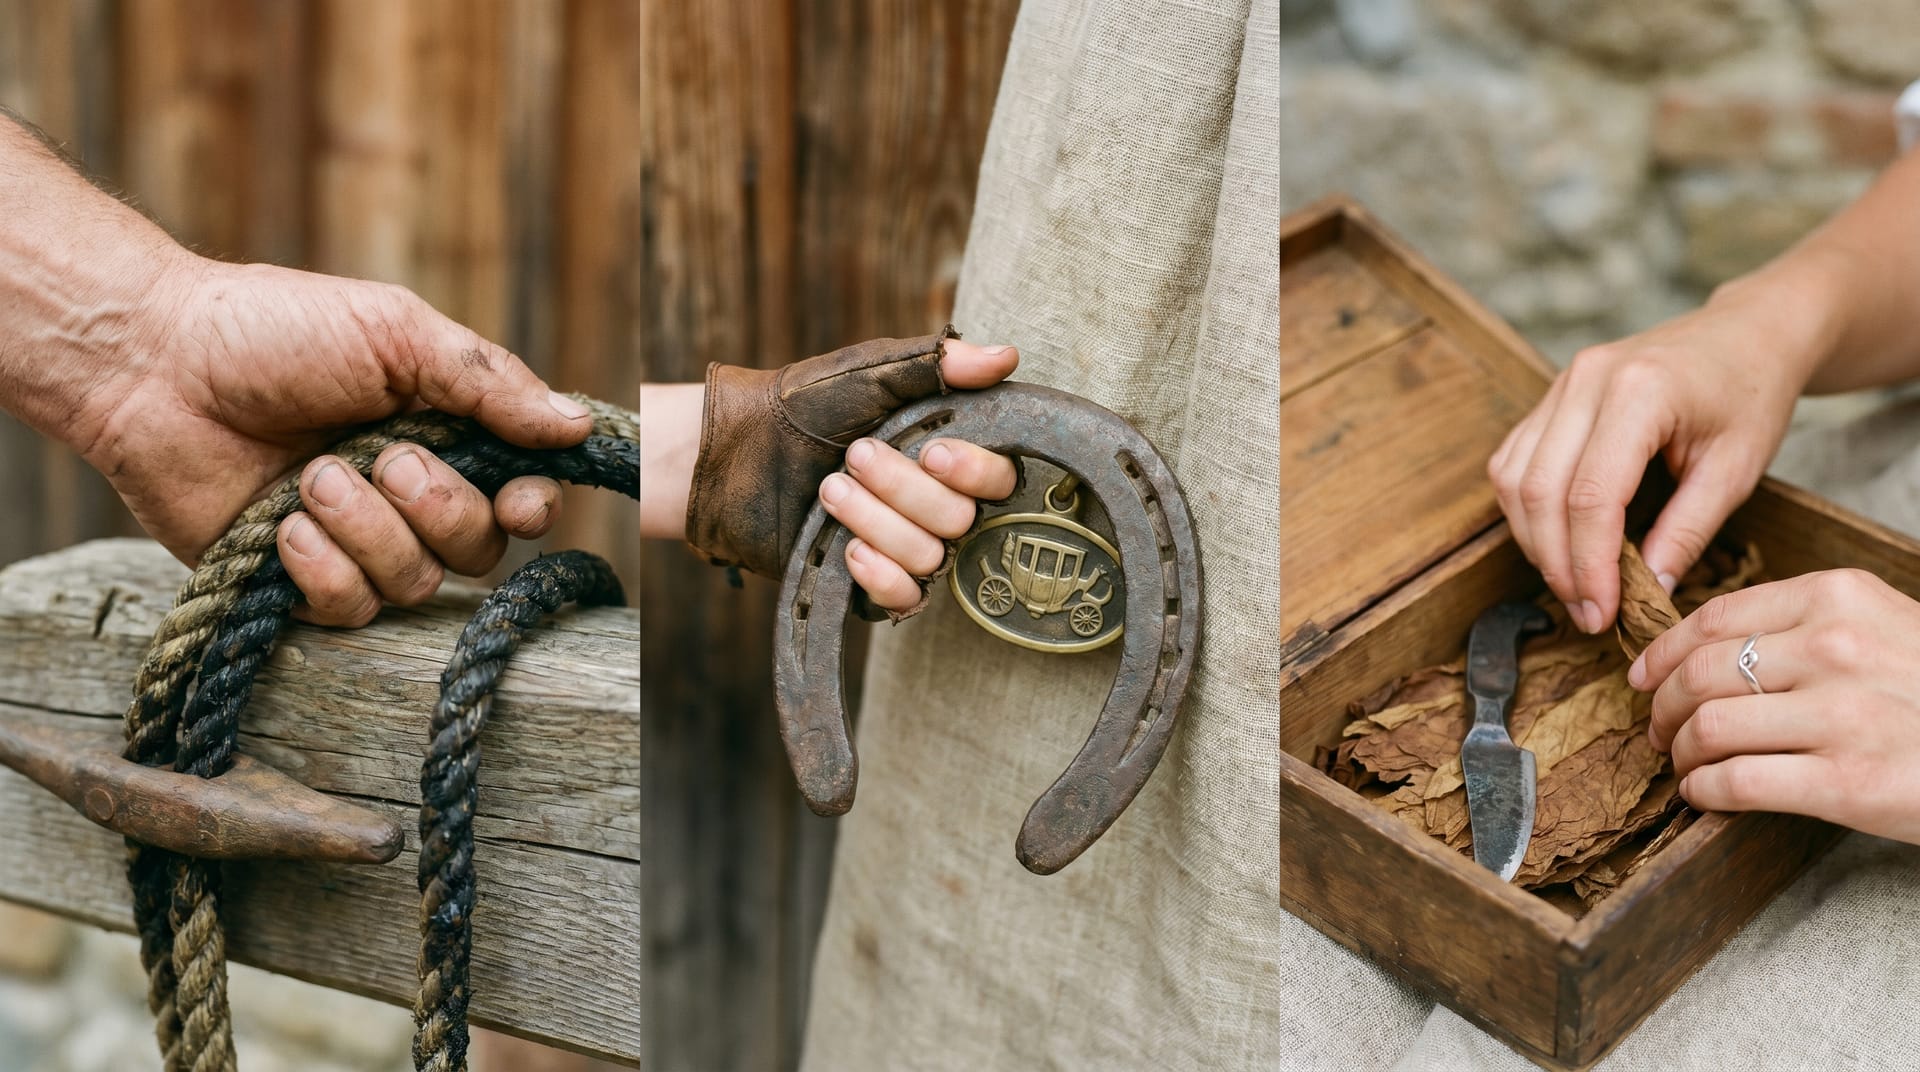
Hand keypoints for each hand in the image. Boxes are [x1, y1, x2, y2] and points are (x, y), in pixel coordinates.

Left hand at [82, 257, 589, 625]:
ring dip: (368, 530)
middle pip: (481, 549)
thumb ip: (489, 383)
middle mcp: (408, 495)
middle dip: (439, 507)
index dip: (533, 508)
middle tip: (383, 458)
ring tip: (308, 478)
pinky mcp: (297, 581)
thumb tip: (576, 426)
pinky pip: (351, 610)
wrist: (153, 364)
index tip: (520, 500)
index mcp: (444, 432)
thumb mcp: (396, 332)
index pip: (523, 495)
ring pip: (417, 582)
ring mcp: (355, 541)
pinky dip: (323, 569)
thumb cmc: (271, 330)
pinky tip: (283, 525)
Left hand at [679, 329, 1018, 616]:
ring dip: (876, 520)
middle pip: (961, 519)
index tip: (930, 451)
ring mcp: (906, 545)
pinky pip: (905, 598)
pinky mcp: (872, 581)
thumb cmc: (806, 403)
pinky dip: (880, 575)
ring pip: (929, 556)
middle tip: (854, 456)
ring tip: (829, 489)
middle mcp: (937, 503)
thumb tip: (1008, 357)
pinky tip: (847, 549)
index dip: (974, 471)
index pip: (1000, 479)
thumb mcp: (873, 371)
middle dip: (904, 489)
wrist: (738, 450)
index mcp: (949, 454)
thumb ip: (939, 363)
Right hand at [1488, 285, 1823, 634]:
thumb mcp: (1737, 469)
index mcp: (1640, 392)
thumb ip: (1687, 531)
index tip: (1603, 614)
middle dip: (1556, 563)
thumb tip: (1649, 592)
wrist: (1747, 333)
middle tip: (1587, 611)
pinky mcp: (1552, 395)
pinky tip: (1557, 540)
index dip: (1589, 565)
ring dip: (1534, 540)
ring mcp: (1562, 383)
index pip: (1591, 496)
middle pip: (1540, 491)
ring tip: (1571, 583)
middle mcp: (1587, 381)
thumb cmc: (1752, 394)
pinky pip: (1514, 460)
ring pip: (1513, 478)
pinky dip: (1526, 509)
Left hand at [1635, 569, 1919, 843]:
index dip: (1663, 653)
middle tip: (1659, 730)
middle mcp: (1837, 648)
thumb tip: (1709, 647)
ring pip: (1707, 726)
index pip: (1715, 617)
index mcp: (1841, 598)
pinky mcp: (1847, 782)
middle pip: (1699, 672)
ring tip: (1684, 764)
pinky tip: (1705, 795)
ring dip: (1679, 752)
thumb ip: (1809, 625)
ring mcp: (1842, 715)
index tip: (1643, 676)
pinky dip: (1703, 791)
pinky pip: (1735, 782)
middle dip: (1662, 707)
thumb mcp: (1886, 628)